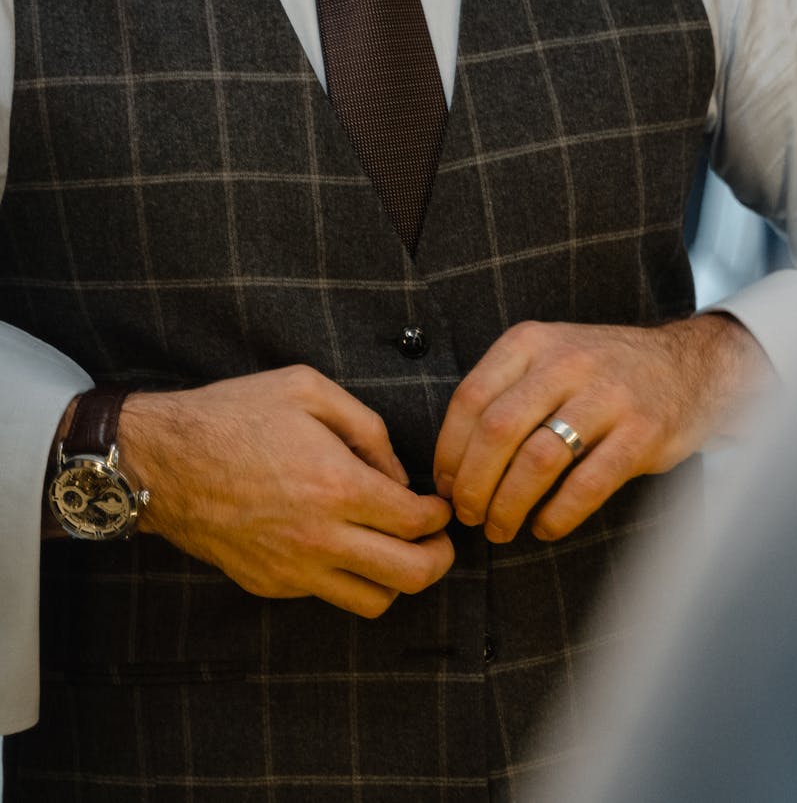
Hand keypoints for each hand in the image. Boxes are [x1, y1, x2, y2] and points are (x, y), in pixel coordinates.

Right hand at [118, 365, 453, 617]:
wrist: (159, 460)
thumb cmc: (234, 416)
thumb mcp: (308, 390)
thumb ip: (369, 429)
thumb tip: (399, 474)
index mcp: (337, 486)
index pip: (418, 522)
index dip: (441, 516)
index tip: (440, 506)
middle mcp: (320, 536)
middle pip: (412, 575)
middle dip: (439, 559)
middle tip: (439, 541)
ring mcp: (293, 568)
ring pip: (375, 601)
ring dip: (398, 579)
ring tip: (398, 551)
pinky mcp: (269, 584)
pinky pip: (329, 596)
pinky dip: (351, 579)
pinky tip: (348, 548)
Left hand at [433, 314, 772, 542]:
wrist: (691, 365)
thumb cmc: (606, 374)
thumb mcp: (551, 357)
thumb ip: (506, 395)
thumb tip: (453, 468)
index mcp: (533, 342)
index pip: (470, 399)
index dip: (449, 453)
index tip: (447, 487)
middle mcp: (567, 362)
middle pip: (497, 431)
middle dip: (474, 486)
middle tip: (469, 517)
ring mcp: (609, 396)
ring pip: (538, 460)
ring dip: (509, 505)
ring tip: (502, 528)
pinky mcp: (643, 432)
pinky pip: (587, 484)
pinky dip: (558, 515)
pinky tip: (547, 527)